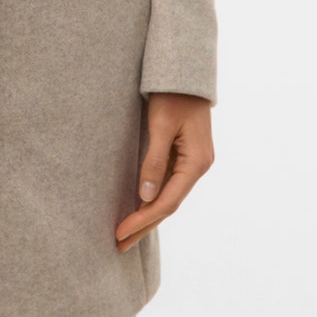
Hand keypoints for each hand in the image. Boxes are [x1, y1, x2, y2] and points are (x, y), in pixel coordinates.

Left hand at [115, 92, 213, 251]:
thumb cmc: (173, 94)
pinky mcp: (184, 155)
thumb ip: (154, 160)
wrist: (185, 72)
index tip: (120, 232)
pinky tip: (139, 208)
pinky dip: (152, 199)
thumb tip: (146, 196)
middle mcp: (198, 166)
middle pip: (169, 205)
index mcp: (197, 162)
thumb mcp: (161, 125)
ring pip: (169, 196)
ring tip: (126, 234)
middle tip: (119, 245)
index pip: (168, 202)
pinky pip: (168, 184)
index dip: (143, 220)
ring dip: (147, 215)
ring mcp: (193, 162)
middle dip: (144, 225)